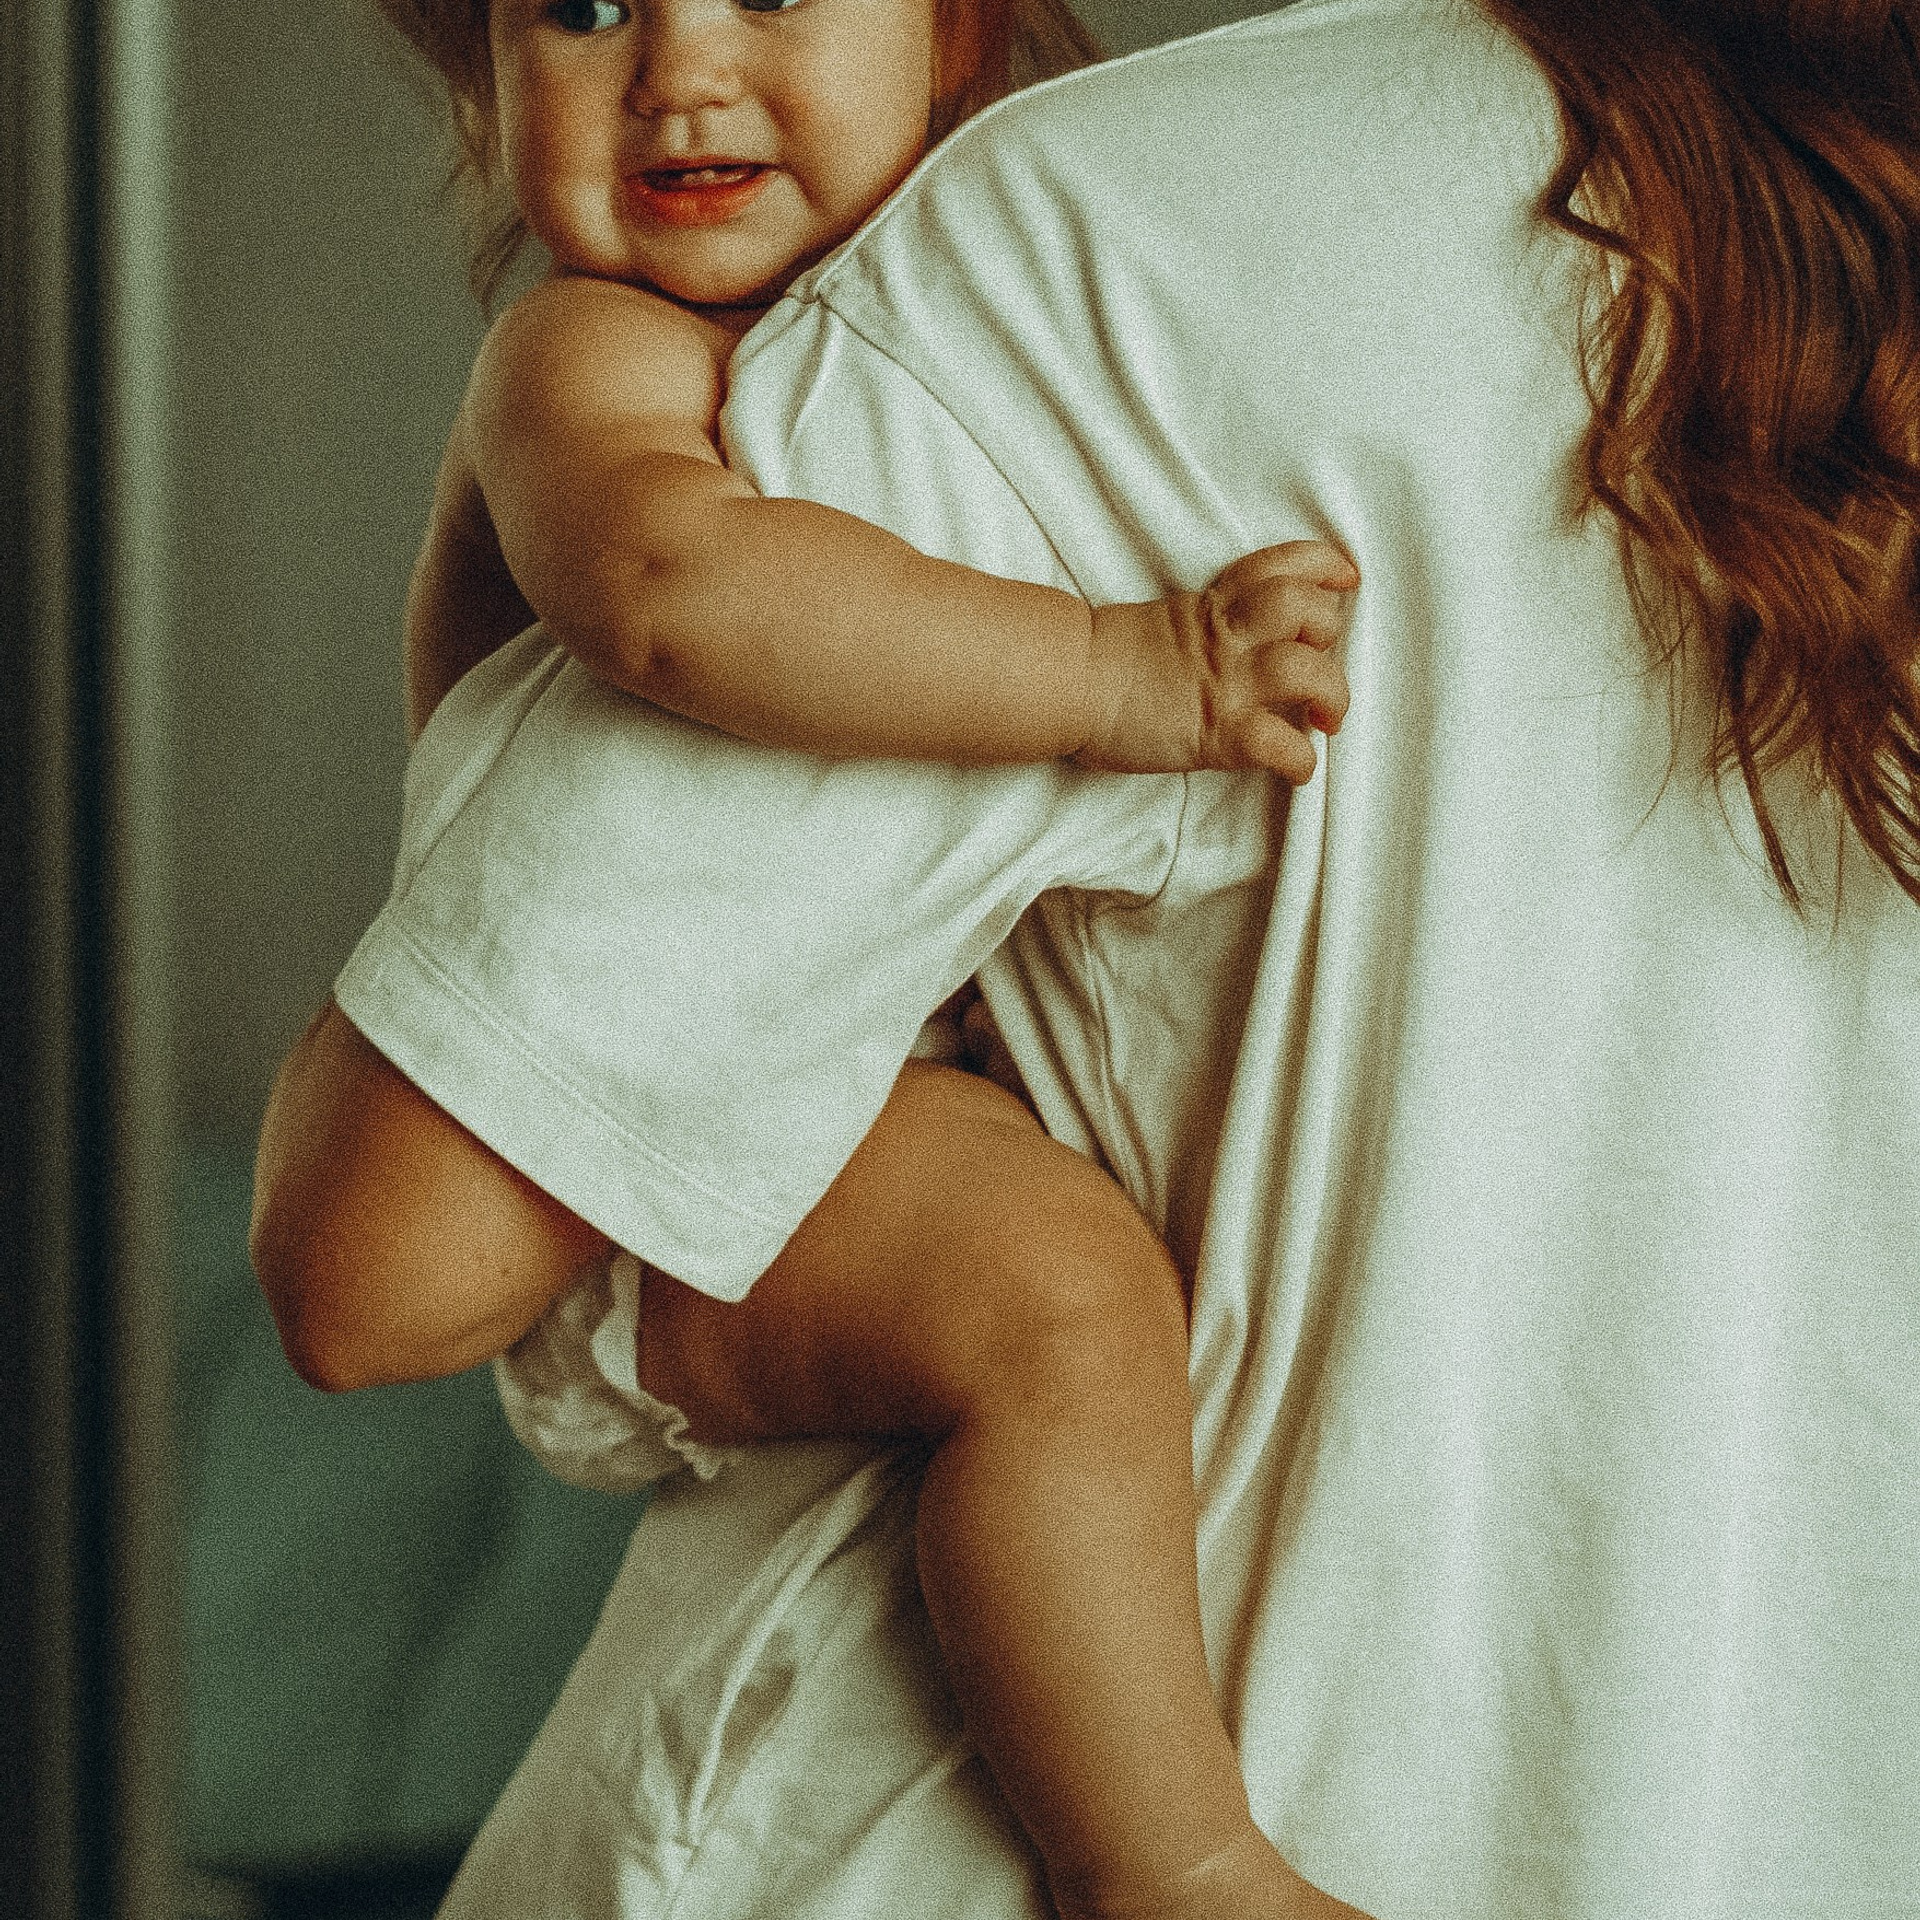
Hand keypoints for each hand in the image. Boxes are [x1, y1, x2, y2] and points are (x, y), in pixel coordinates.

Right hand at [1075, 541, 1355, 777]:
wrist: (1064, 684)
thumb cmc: (1105, 663)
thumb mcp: (1165, 623)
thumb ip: (1209, 626)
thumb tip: (1245, 646)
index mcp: (1214, 607)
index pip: (1282, 564)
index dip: (1323, 567)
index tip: (1343, 579)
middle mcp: (1227, 639)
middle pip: (1305, 608)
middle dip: (1329, 632)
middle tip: (1320, 660)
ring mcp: (1224, 685)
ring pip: (1306, 670)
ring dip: (1333, 695)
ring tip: (1325, 719)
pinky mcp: (1216, 734)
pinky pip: (1279, 745)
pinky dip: (1301, 761)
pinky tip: (1297, 771)